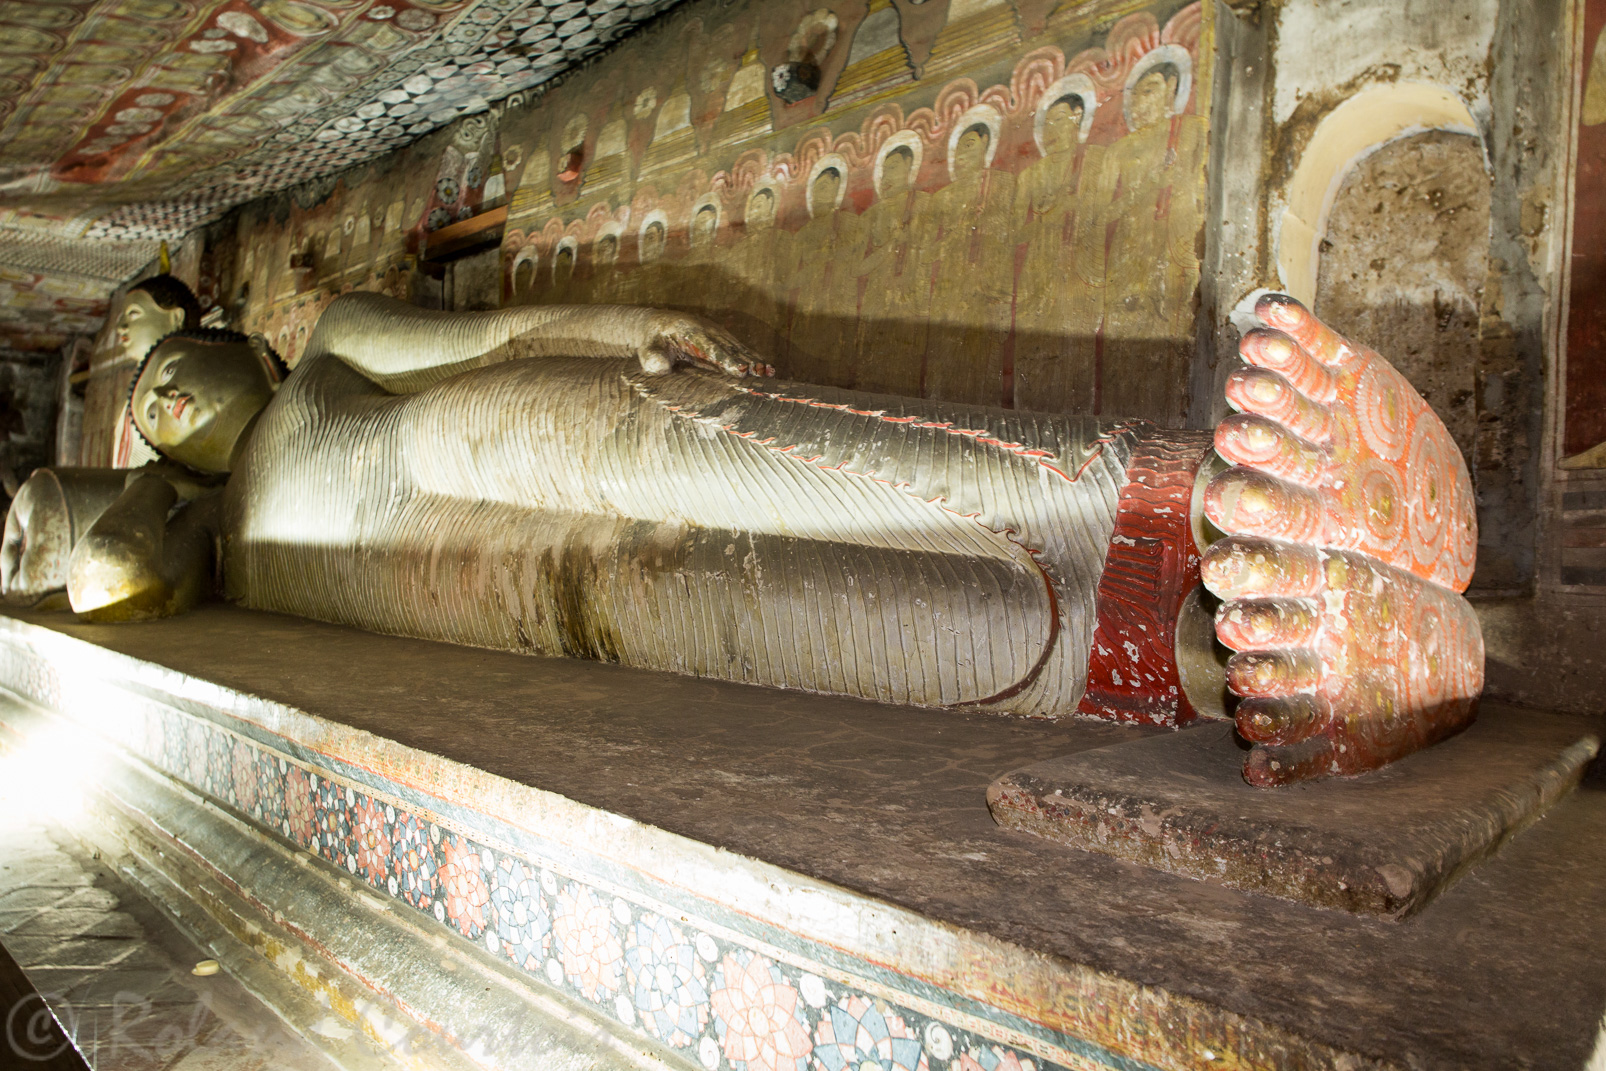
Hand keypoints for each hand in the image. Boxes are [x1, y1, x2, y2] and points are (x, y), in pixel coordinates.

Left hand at [639, 313, 775, 377]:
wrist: (655, 325)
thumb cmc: (651, 342)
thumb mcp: (646, 350)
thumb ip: (653, 358)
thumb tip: (661, 367)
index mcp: (690, 331)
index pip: (710, 346)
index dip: (726, 359)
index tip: (739, 370)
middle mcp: (707, 329)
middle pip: (730, 347)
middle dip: (746, 361)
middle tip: (761, 374)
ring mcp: (716, 333)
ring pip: (738, 348)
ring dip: (754, 360)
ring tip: (769, 373)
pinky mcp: (721, 339)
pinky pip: (739, 349)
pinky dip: (753, 358)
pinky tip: (768, 369)